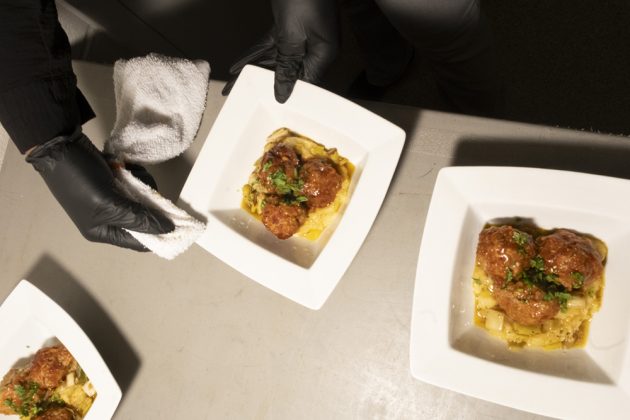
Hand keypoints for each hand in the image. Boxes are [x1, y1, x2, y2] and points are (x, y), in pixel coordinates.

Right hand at [26, 129, 173, 250]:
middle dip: (150, 204)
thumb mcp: (109, 203)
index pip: (139, 242)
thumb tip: (167, 229)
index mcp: (102, 231)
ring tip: (130, 173)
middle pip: (144, 219)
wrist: (60, 145)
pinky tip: (124, 166)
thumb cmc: (79, 179)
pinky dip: (135, 175)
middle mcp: (108, 219)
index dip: (159, 236)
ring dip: (142, 185)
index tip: (180, 225)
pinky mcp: (114, 182)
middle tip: (150, 190)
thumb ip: (139, 218)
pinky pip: (135, 183)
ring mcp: (112, 199)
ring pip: (143, 199)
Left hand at [222, 0, 338, 102]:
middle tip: (237, 95)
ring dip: (254, 70)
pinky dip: (255, 54)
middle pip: (287, 74)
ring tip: (232, 84)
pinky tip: (238, 65)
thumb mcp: (292, 36)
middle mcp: (315, 49)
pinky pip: (271, 46)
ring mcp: (304, 37)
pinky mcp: (291, 27)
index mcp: (323, 55)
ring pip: (276, 61)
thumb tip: (284, 92)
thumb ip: (287, 66)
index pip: (304, 85)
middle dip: (262, 84)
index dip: (284, 95)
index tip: (264, 106)